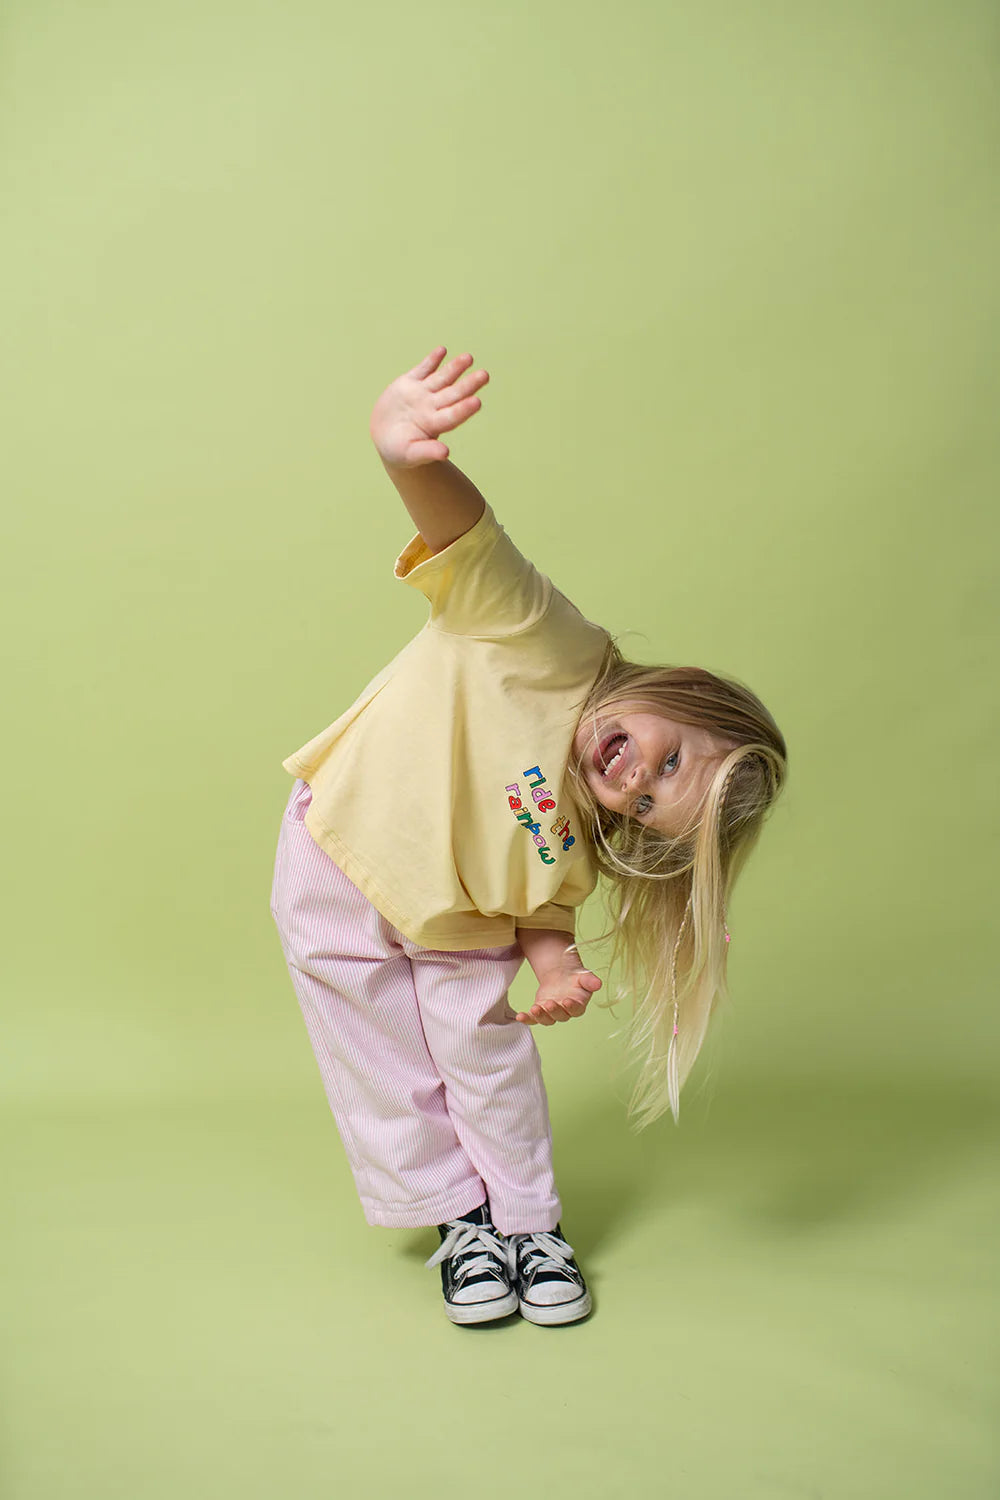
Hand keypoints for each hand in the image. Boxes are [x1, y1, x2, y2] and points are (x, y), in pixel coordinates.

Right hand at [370, 346, 488, 468]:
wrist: (384, 437)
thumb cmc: (398, 451)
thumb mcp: (410, 454)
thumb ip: (427, 452)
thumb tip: (445, 453)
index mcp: (434, 425)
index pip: (452, 416)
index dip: (464, 409)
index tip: (477, 402)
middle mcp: (432, 407)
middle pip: (453, 394)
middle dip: (468, 384)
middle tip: (485, 375)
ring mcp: (422, 394)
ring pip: (442, 378)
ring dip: (455, 367)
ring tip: (469, 358)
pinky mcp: (409, 383)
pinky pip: (423, 369)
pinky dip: (432, 360)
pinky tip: (443, 350)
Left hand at [514, 965, 602, 1025]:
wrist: (562, 975)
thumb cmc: (575, 977)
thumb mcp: (583, 975)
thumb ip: (590, 981)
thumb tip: (598, 983)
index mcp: (578, 1005)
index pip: (576, 1010)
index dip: (571, 1007)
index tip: (566, 1000)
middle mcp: (565, 1012)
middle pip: (560, 1016)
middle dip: (554, 1011)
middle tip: (548, 1004)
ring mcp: (552, 1013)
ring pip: (546, 1019)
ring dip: (540, 1016)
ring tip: (534, 1008)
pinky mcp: (540, 1011)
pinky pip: (533, 1018)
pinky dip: (527, 1019)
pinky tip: (519, 1016)